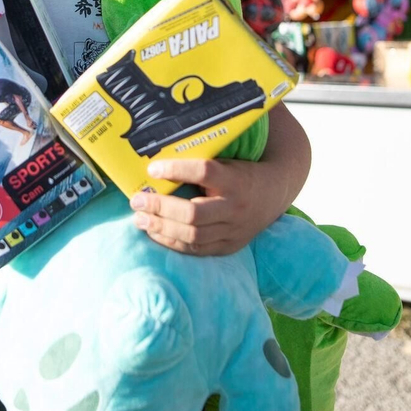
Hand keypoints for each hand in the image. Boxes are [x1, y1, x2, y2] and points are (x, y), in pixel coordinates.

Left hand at [129, 158, 280, 256]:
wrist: (274, 192)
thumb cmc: (240, 172)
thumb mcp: (226, 162)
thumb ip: (198, 164)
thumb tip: (156, 160)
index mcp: (235, 179)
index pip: (204, 172)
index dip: (176, 169)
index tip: (152, 168)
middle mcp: (235, 207)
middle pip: (193, 213)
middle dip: (160, 208)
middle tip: (136, 201)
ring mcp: (234, 230)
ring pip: (193, 235)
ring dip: (161, 228)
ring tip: (140, 219)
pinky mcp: (230, 246)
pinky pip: (197, 249)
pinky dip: (172, 242)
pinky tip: (155, 233)